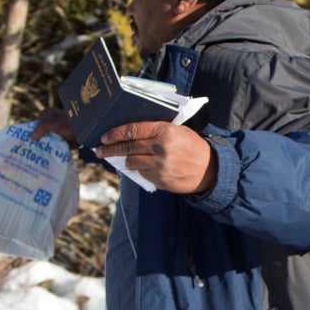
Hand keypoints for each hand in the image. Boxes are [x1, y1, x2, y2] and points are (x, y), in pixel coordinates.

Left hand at [96, 121, 218, 194]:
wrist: (209, 169)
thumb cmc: (191, 146)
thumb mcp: (176, 130)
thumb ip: (155, 130)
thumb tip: (128, 132)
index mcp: (165, 130)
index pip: (132, 130)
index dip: (114, 133)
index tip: (104, 137)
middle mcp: (161, 147)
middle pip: (127, 147)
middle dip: (110, 149)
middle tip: (100, 151)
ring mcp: (160, 165)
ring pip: (132, 162)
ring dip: (126, 161)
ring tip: (125, 159)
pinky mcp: (161, 179)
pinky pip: (142, 174)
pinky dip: (141, 170)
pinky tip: (147, 167)